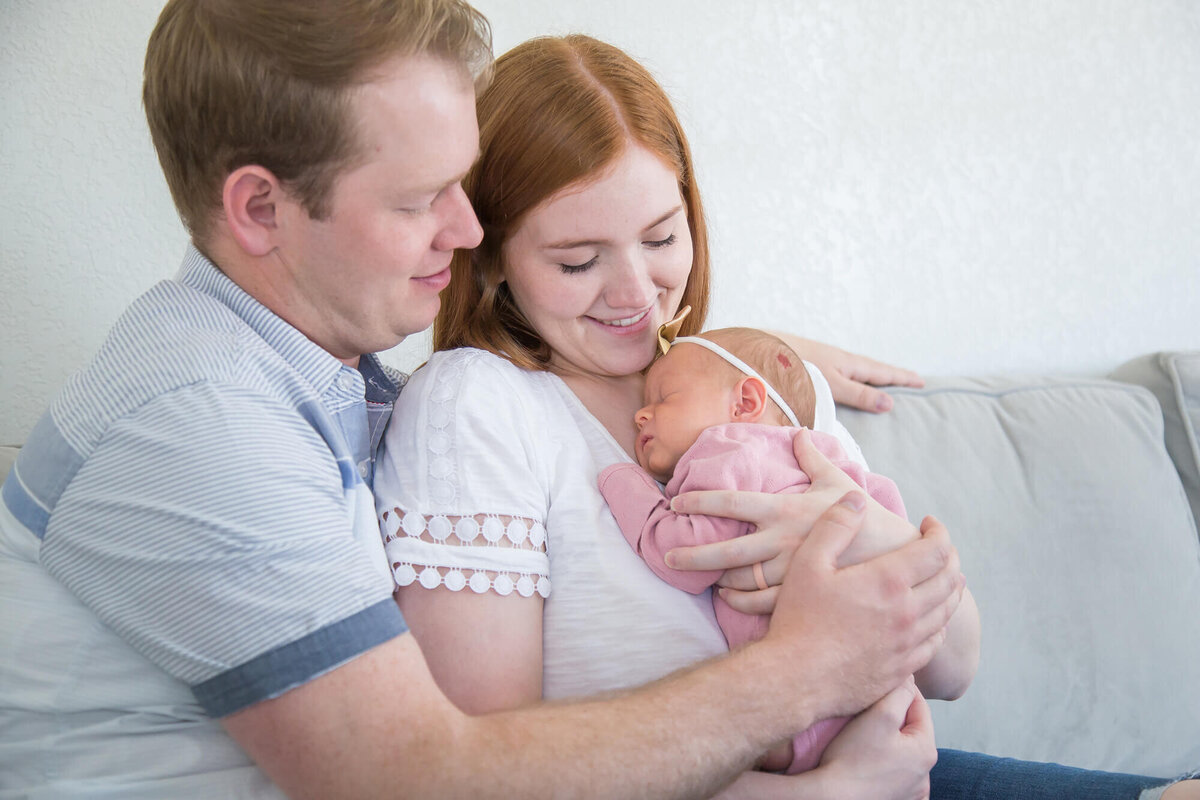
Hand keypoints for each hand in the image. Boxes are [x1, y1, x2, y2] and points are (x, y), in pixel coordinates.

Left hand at [667, 430, 912, 614]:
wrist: (901, 560)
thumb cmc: (868, 517)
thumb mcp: (840, 482)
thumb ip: (814, 457)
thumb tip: (800, 432)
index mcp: (786, 509)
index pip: (732, 502)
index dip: (700, 501)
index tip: (676, 502)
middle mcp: (782, 541)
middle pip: (726, 550)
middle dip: (691, 554)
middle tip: (667, 556)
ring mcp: (790, 572)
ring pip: (740, 580)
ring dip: (716, 581)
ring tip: (699, 579)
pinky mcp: (802, 596)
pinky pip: (761, 604)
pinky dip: (740, 604)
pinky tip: (728, 600)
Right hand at [764, 493, 963, 718]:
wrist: (795, 678)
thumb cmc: (798, 619)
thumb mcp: (808, 563)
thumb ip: (835, 526)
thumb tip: (856, 499)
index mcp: (889, 582)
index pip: (937, 549)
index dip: (939, 531)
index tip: (928, 523)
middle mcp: (909, 613)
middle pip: (950, 579)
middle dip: (950, 557)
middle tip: (939, 548)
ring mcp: (909, 644)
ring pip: (947, 612)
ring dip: (950, 589)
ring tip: (941, 578)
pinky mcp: (903, 669)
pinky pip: (935, 641)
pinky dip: (940, 622)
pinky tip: (929, 618)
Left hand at [773, 334, 923, 412]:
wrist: (760, 349)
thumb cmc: (796, 368)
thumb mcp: (832, 385)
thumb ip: (858, 395)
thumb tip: (890, 403)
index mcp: (848, 364)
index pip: (882, 373)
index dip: (901, 378)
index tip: (922, 382)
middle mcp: (839, 359)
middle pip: (871, 368)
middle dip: (891, 375)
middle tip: (912, 380)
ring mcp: (824, 359)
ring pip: (855, 368)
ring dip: (872, 375)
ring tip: (884, 381)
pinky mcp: (810, 363)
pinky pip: (841, 370)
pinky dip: (853, 375)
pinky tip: (845, 380)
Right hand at [812, 678, 936, 799]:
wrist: (832, 797)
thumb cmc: (852, 757)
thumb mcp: (879, 715)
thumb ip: (899, 692)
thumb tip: (909, 678)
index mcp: (926, 750)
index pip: (919, 706)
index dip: (900, 689)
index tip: (880, 683)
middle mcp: (925, 775)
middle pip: (911, 731)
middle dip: (894, 717)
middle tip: (868, 709)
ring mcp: (911, 791)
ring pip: (902, 754)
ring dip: (890, 742)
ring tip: (866, 735)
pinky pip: (896, 776)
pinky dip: (887, 766)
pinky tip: (872, 763)